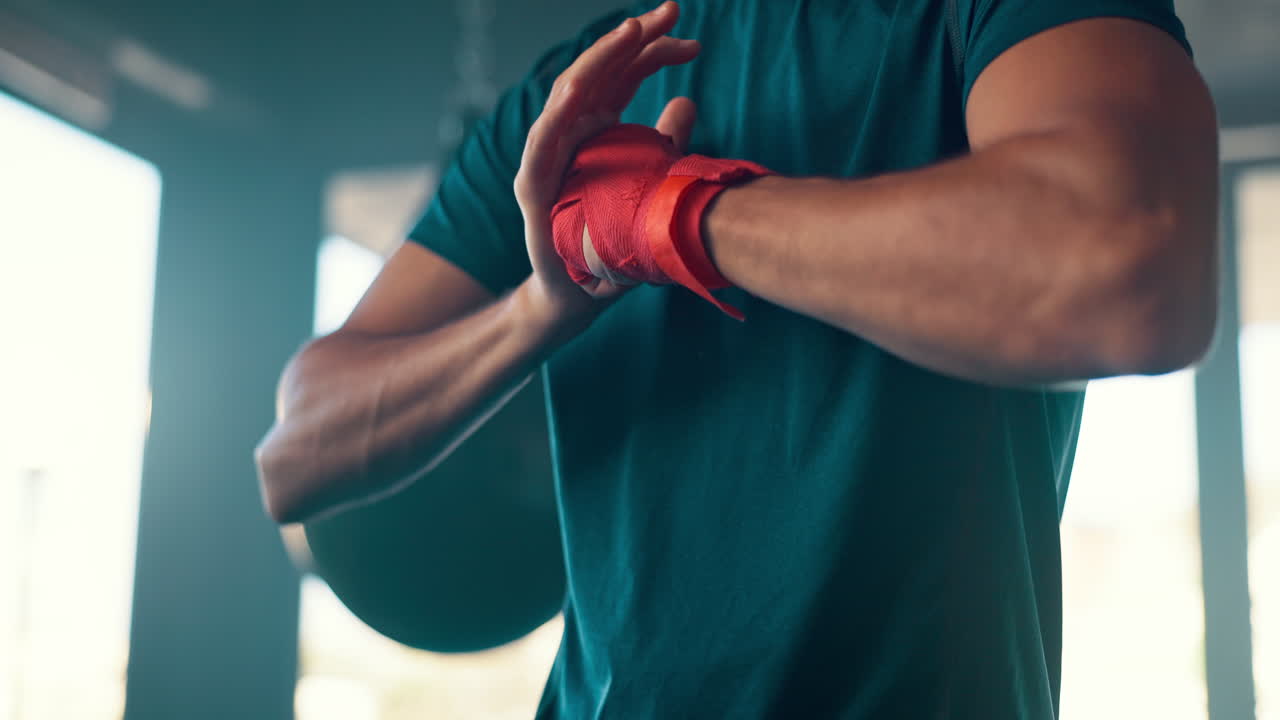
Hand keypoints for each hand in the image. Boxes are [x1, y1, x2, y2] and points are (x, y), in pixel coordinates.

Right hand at [514, 1, 700, 331]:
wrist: (578, 297)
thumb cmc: (611, 244)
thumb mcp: (650, 186)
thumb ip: (664, 144)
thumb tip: (688, 102)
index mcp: (597, 128)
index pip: (624, 76)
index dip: (654, 51)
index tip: (693, 42)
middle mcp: (571, 134)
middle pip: (600, 73)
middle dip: (634, 39)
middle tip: (673, 11)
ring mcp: (548, 158)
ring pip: (568, 96)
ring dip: (598, 61)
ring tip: (631, 33)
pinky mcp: (532, 187)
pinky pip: (541, 144)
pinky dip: (558, 115)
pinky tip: (579, 87)